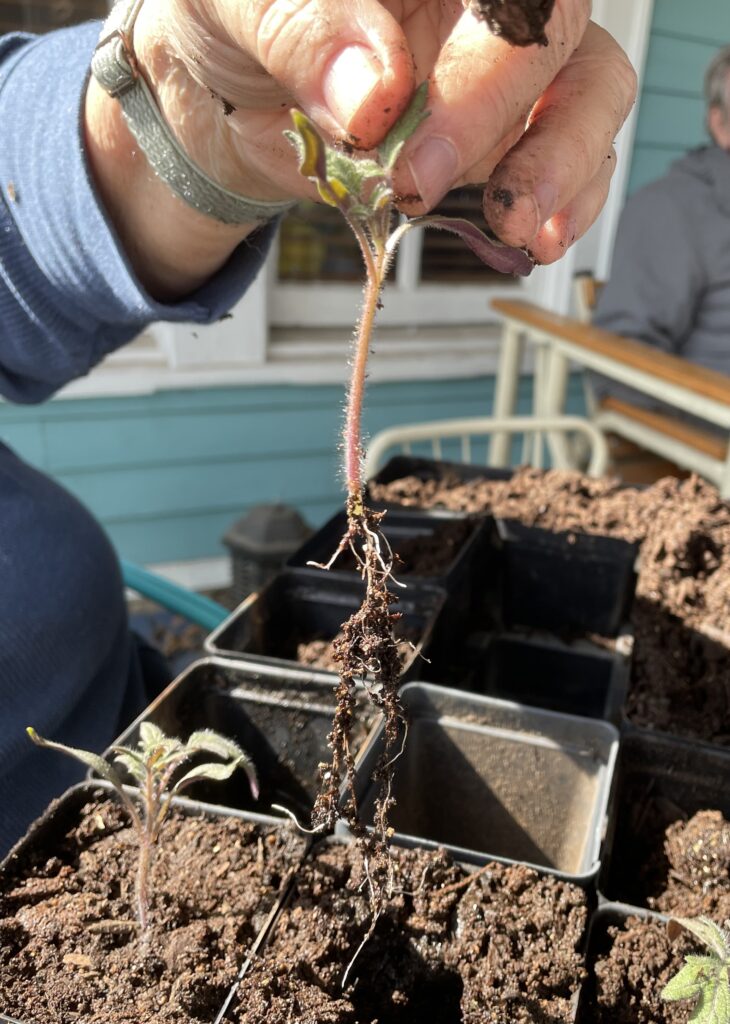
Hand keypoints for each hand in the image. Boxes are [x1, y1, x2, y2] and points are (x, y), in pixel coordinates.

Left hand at [134, 0, 635, 265]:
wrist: (231, 89)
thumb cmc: (235, 17)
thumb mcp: (235, 3)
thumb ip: (301, 31)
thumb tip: (373, 97)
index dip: (488, 50)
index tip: (404, 119)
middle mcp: (479, 2)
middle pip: (559, 29)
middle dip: (511, 114)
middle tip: (427, 181)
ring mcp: (499, 67)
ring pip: (590, 90)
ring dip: (563, 165)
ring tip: (519, 226)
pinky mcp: (498, 136)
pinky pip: (568, 158)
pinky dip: (564, 201)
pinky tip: (537, 237)